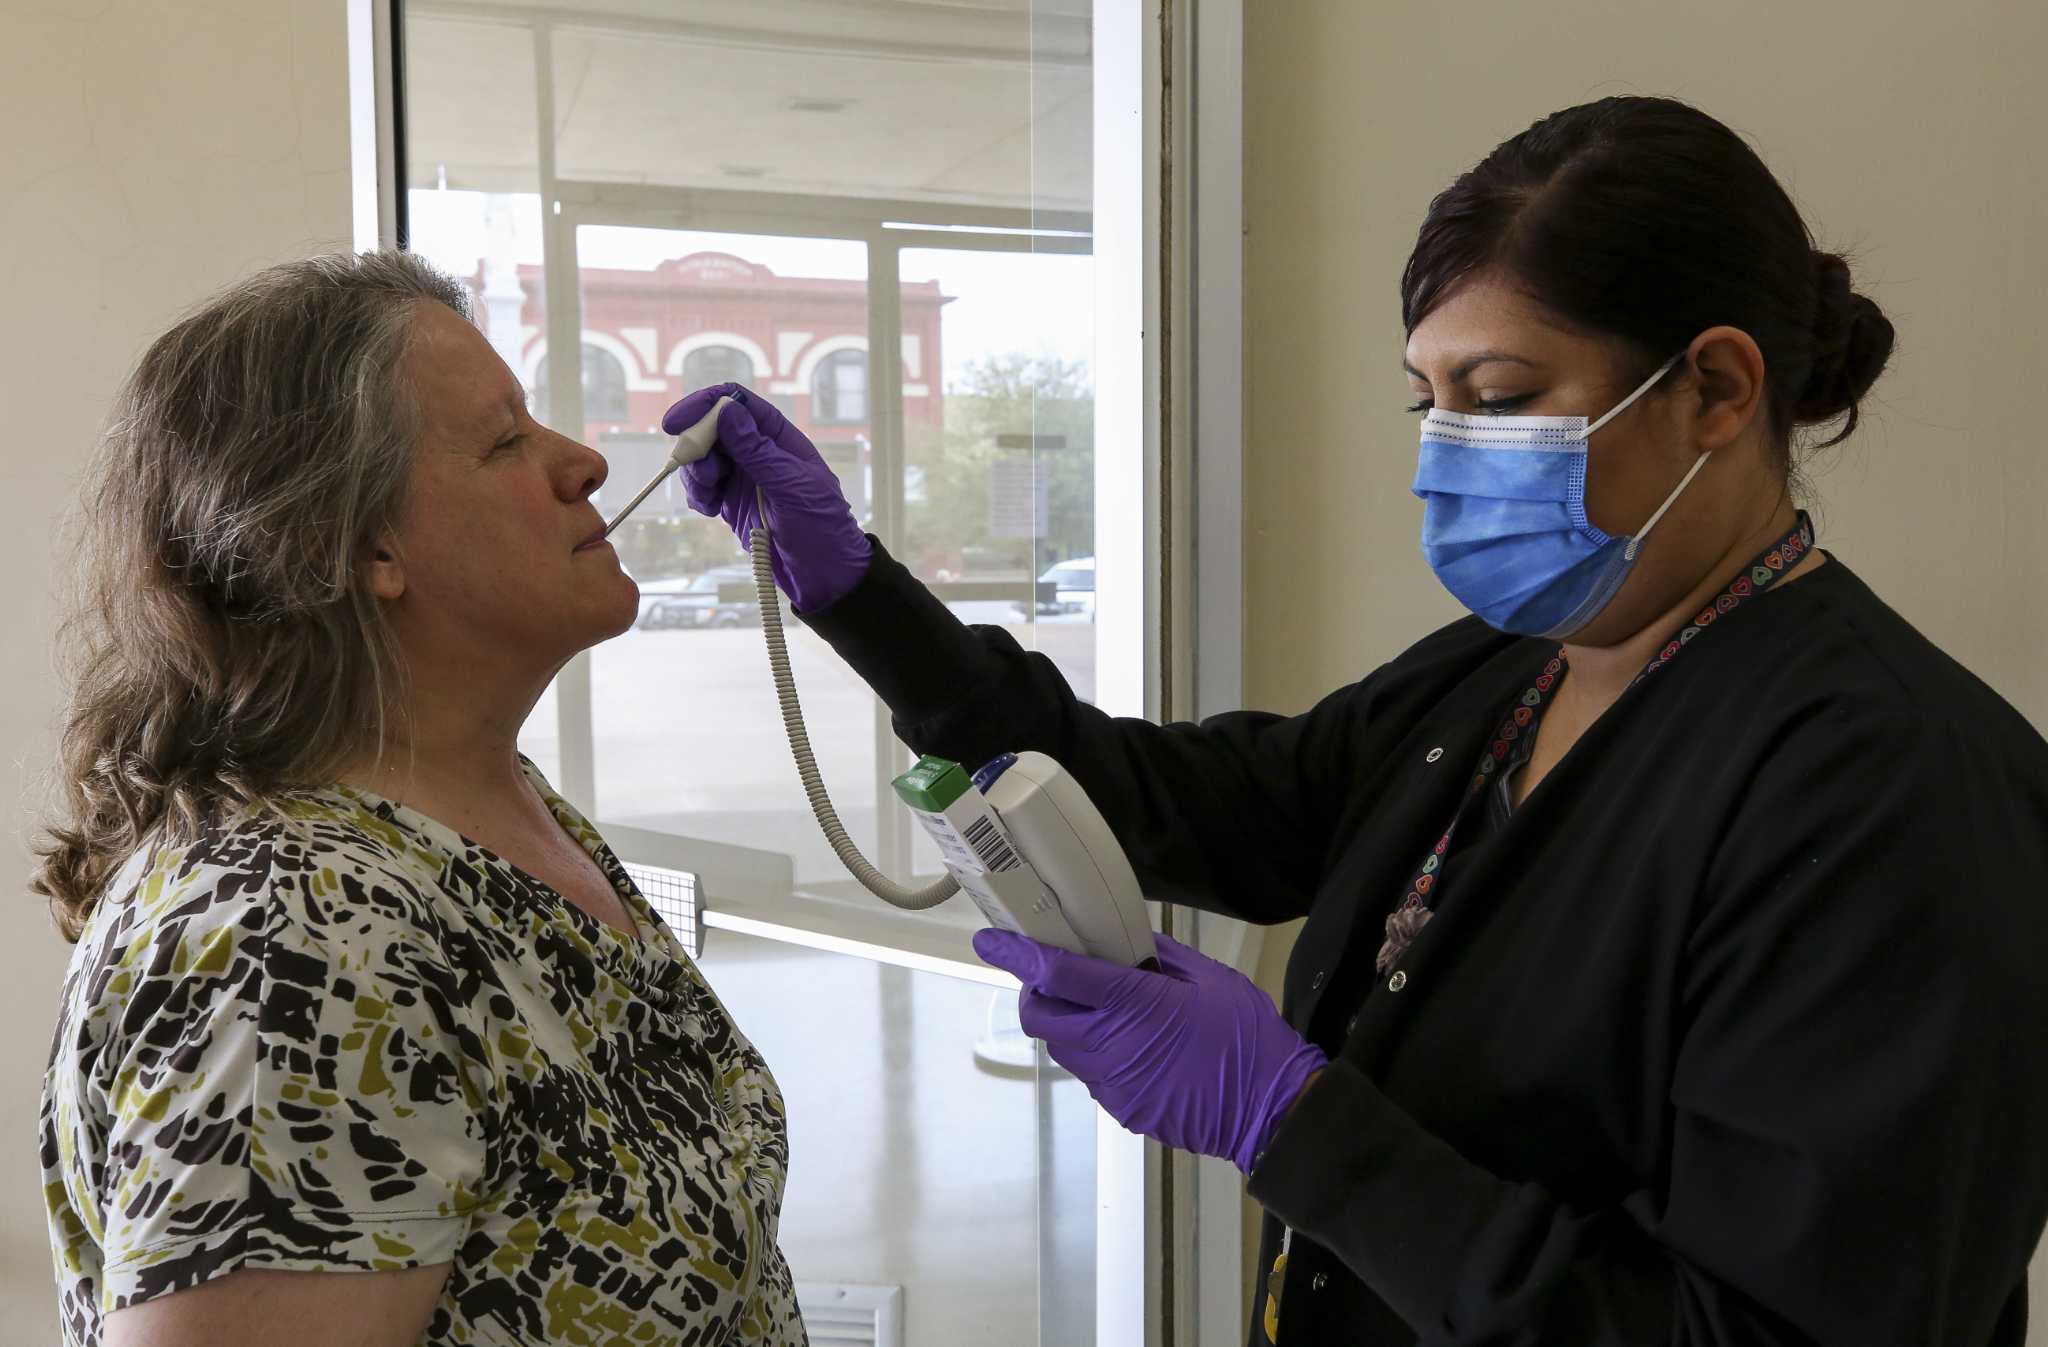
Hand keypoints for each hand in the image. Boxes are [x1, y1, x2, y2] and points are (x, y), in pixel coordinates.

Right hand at [662, 385, 871, 612]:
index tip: (676, 422)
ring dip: (695, 474)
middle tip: (704, 474)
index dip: (705, 404)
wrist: (824, 575)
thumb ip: (758, 451)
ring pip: (702, 459)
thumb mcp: (792, 486)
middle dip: (697, 446)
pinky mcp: (731, 502)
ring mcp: (742, 477)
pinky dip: (696, 495)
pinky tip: (708, 510)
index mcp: (779, 438)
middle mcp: (758, 451)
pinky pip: (701, 488)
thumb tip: (727, 412)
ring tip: (709, 497)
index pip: (737, 403)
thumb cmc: (822, 526)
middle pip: (711, 429)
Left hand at [973, 929, 1327, 1173]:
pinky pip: (1090, 1074)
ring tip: (1103, 1010)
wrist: (1270, 1111)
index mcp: (1132, 1004)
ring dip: (1067, 1024)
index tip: (990, 940)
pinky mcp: (1121, 1108)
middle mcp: (1109, 1045)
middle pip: (1040, 1016)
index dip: (1016, 955)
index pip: (1056, 974)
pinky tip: (1131, 1045)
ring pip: (1061, 1047)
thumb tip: (1127, 941)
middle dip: (1035, 991)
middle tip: (1056, 976)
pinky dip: (1095, 1053)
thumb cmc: (1247, 1038)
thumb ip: (1161, 956)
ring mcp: (1112, 1083)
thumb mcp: (1211, 978)